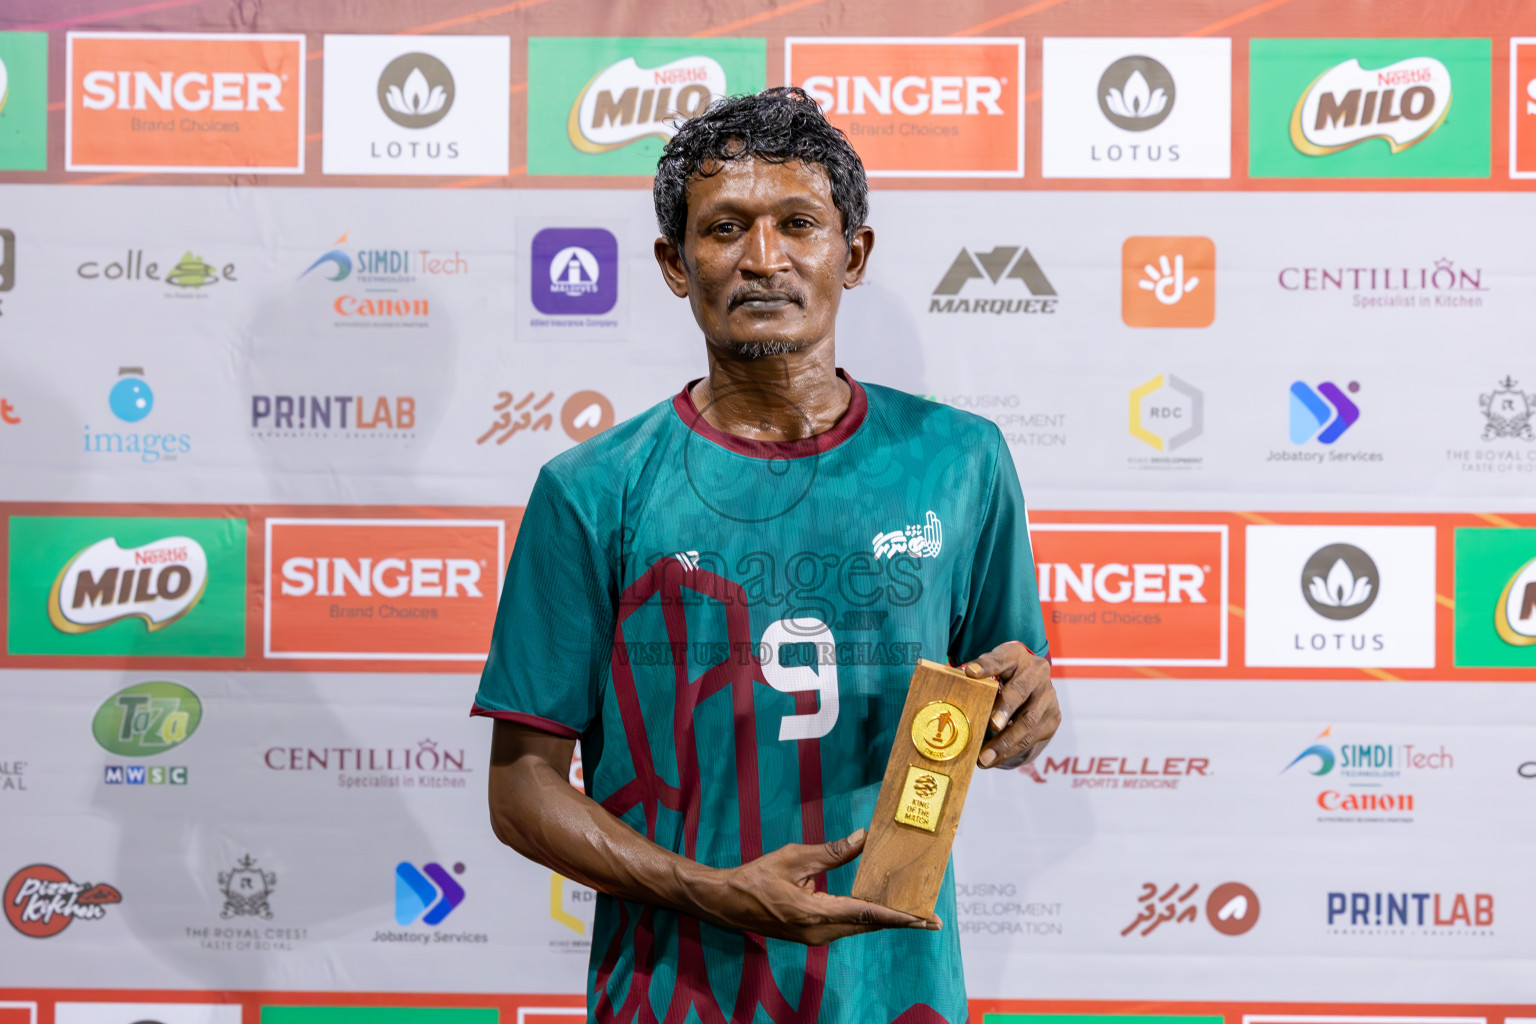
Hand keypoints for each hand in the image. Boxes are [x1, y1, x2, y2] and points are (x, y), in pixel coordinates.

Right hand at [698, 830, 939, 945]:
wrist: (727, 904)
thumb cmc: (757, 877)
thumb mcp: (795, 857)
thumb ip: (832, 851)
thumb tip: (864, 839)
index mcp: (814, 914)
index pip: (865, 914)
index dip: (897, 916)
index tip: (922, 918)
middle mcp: (818, 932)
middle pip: (868, 926)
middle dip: (900, 921)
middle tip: (931, 918)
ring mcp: (814, 937)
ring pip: (858, 928)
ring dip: (884, 921)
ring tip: (913, 914)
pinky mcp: (811, 934)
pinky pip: (846, 927)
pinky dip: (865, 919)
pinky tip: (879, 909)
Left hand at [964, 641, 1059, 769]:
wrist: (1032, 681)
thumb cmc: (1002, 676)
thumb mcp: (990, 668)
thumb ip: (973, 676)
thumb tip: (950, 684)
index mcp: (1015, 655)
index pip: (999, 659)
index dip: (985, 666)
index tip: (970, 673)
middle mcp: (1036, 673)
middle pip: (1020, 692)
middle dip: (1005, 710)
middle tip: (992, 725)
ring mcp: (1048, 696)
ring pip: (1029, 721)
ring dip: (1006, 742)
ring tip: (985, 758)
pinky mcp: (1052, 718)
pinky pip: (1033, 738)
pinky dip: (1012, 751)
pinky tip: (995, 760)